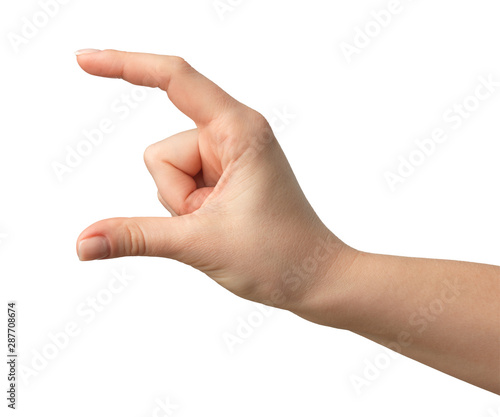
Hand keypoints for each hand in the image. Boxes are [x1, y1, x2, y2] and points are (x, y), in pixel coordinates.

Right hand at [75, 49, 355, 313]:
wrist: (314, 278)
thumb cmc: (280, 255)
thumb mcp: (199, 243)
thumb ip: (136, 237)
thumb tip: (83, 242)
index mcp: (239, 130)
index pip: (175, 80)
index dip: (126, 65)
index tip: (84, 60)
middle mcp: (233, 134)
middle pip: (161, 152)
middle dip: (176, 195)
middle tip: (213, 219)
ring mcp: (227, 156)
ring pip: (168, 173)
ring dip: (184, 205)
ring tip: (220, 223)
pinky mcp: (223, 175)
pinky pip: (180, 186)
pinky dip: (189, 209)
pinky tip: (219, 222)